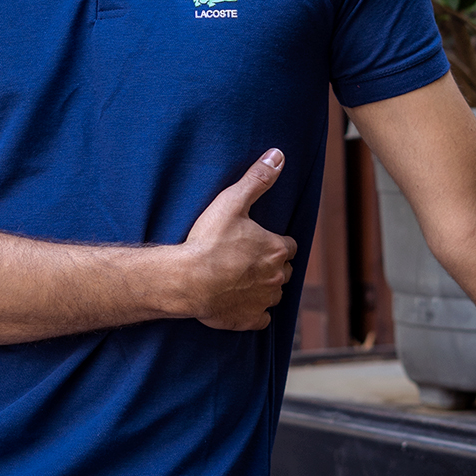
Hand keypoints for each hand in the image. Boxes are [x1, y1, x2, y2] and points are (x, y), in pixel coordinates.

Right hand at [177, 149, 297, 330]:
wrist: (187, 280)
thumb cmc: (209, 240)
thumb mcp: (232, 202)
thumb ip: (257, 179)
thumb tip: (278, 155)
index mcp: (276, 249)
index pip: (288, 245)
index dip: (275, 242)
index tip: (260, 241)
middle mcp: (277, 276)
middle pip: (284, 270)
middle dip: (272, 265)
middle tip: (248, 259)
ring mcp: (264, 300)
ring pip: (274, 293)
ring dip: (264, 287)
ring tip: (242, 279)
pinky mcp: (250, 320)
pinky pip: (261, 318)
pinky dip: (254, 311)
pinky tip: (239, 302)